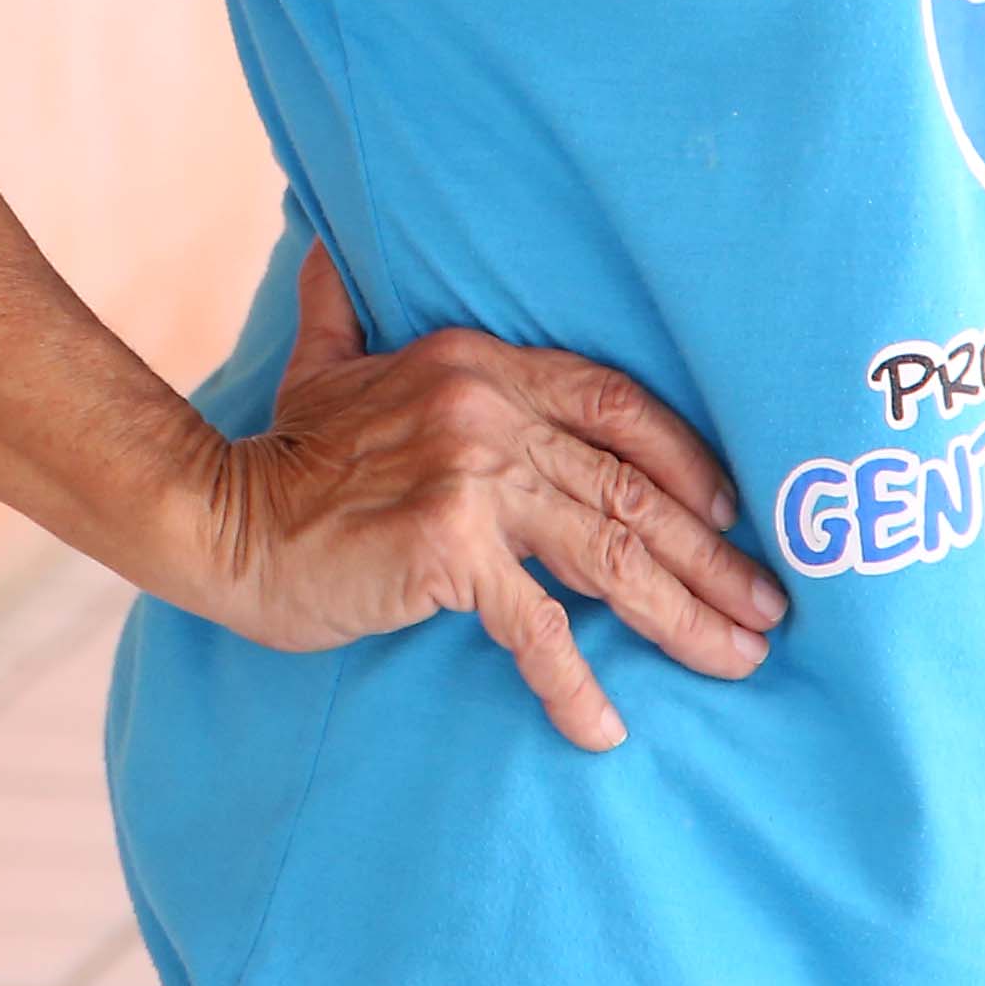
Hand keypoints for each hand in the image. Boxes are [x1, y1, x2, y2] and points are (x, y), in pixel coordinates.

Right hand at [174, 246, 782, 748]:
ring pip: (610, 555)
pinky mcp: (449, 550)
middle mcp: (487, 411)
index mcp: (477, 364)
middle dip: (713, 559)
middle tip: (770, 613)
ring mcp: (472, 478)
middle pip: (632, 491)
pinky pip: (539, 627)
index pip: (615, 403)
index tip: (736, 513)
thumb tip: (322, 256)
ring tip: (738, 662)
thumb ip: (341, 314)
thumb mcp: (319, 369)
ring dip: (686, 618)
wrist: (214, 515)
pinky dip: (576, 685)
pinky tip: (605, 729)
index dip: (688, 459)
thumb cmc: (277, 456)